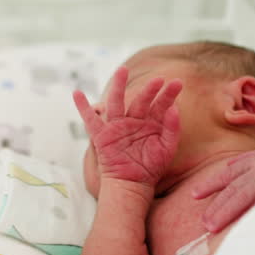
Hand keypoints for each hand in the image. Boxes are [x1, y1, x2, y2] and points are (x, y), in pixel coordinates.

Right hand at [73, 67, 182, 187]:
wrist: (133, 184)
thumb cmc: (151, 167)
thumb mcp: (166, 148)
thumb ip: (172, 129)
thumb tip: (174, 108)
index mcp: (150, 122)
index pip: (160, 104)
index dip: (168, 94)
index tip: (177, 83)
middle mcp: (133, 120)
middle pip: (140, 100)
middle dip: (149, 90)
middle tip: (158, 79)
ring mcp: (117, 126)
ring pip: (117, 102)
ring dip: (118, 86)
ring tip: (122, 70)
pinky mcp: (102, 135)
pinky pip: (90, 119)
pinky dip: (82, 107)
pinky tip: (76, 93)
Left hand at [192, 136, 254, 231]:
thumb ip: (251, 160)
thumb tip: (233, 166)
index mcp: (254, 161)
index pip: (227, 173)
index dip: (209, 184)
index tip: (194, 194)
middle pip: (231, 189)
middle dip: (215, 206)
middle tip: (202, 222)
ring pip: (241, 196)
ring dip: (224, 212)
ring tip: (211, 226)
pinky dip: (252, 212)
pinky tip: (241, 223)